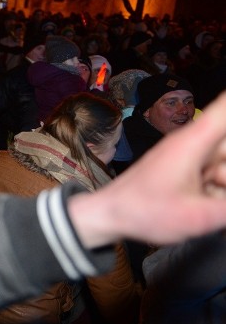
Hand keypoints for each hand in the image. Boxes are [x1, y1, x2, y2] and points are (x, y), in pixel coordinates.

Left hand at [69, 90, 225, 248]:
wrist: (109, 215)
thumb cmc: (145, 212)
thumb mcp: (199, 216)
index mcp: (195, 142)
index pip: (225, 107)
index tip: (224, 138)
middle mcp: (194, 141)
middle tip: (212, 187)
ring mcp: (190, 154)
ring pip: (225, 162)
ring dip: (222, 185)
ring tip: (204, 200)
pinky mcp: (187, 166)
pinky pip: (215, 172)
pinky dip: (216, 190)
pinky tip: (203, 203)